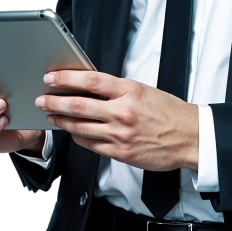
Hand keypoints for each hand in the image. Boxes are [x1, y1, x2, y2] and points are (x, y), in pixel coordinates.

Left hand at [36, 70, 198, 171]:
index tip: (52, 77)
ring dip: (62, 120)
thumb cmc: (169, 112)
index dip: (67, 78)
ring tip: (51, 115)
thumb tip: (90, 88)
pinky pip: (91, 144)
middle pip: (79, 105)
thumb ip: (118, 90)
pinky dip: (78, 136)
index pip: (91, 80)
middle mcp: (122, 112)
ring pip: (80, 126)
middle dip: (55, 101)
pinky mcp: (120, 152)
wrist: (189, 136)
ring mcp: (120, 134)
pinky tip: (72, 131)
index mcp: (130, 91)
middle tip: (42, 99)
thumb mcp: (144, 91)